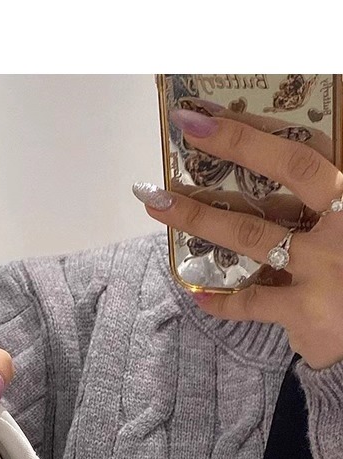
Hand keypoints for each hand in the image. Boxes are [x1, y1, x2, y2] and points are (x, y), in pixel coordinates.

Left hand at [134, 106, 342, 369]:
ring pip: (253, 235)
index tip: (204, 118)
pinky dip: (222, 301)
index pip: (304, 156)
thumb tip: (275, 178)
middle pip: (289, 176)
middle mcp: (342, 227)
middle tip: (181, 138)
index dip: (252, 136)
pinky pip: (251, 302)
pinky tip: (198, 294)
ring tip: (160, 205)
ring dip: (201, 217)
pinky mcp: (308, 313)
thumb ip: (321, 203)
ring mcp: (324, 270)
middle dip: (235, 150)